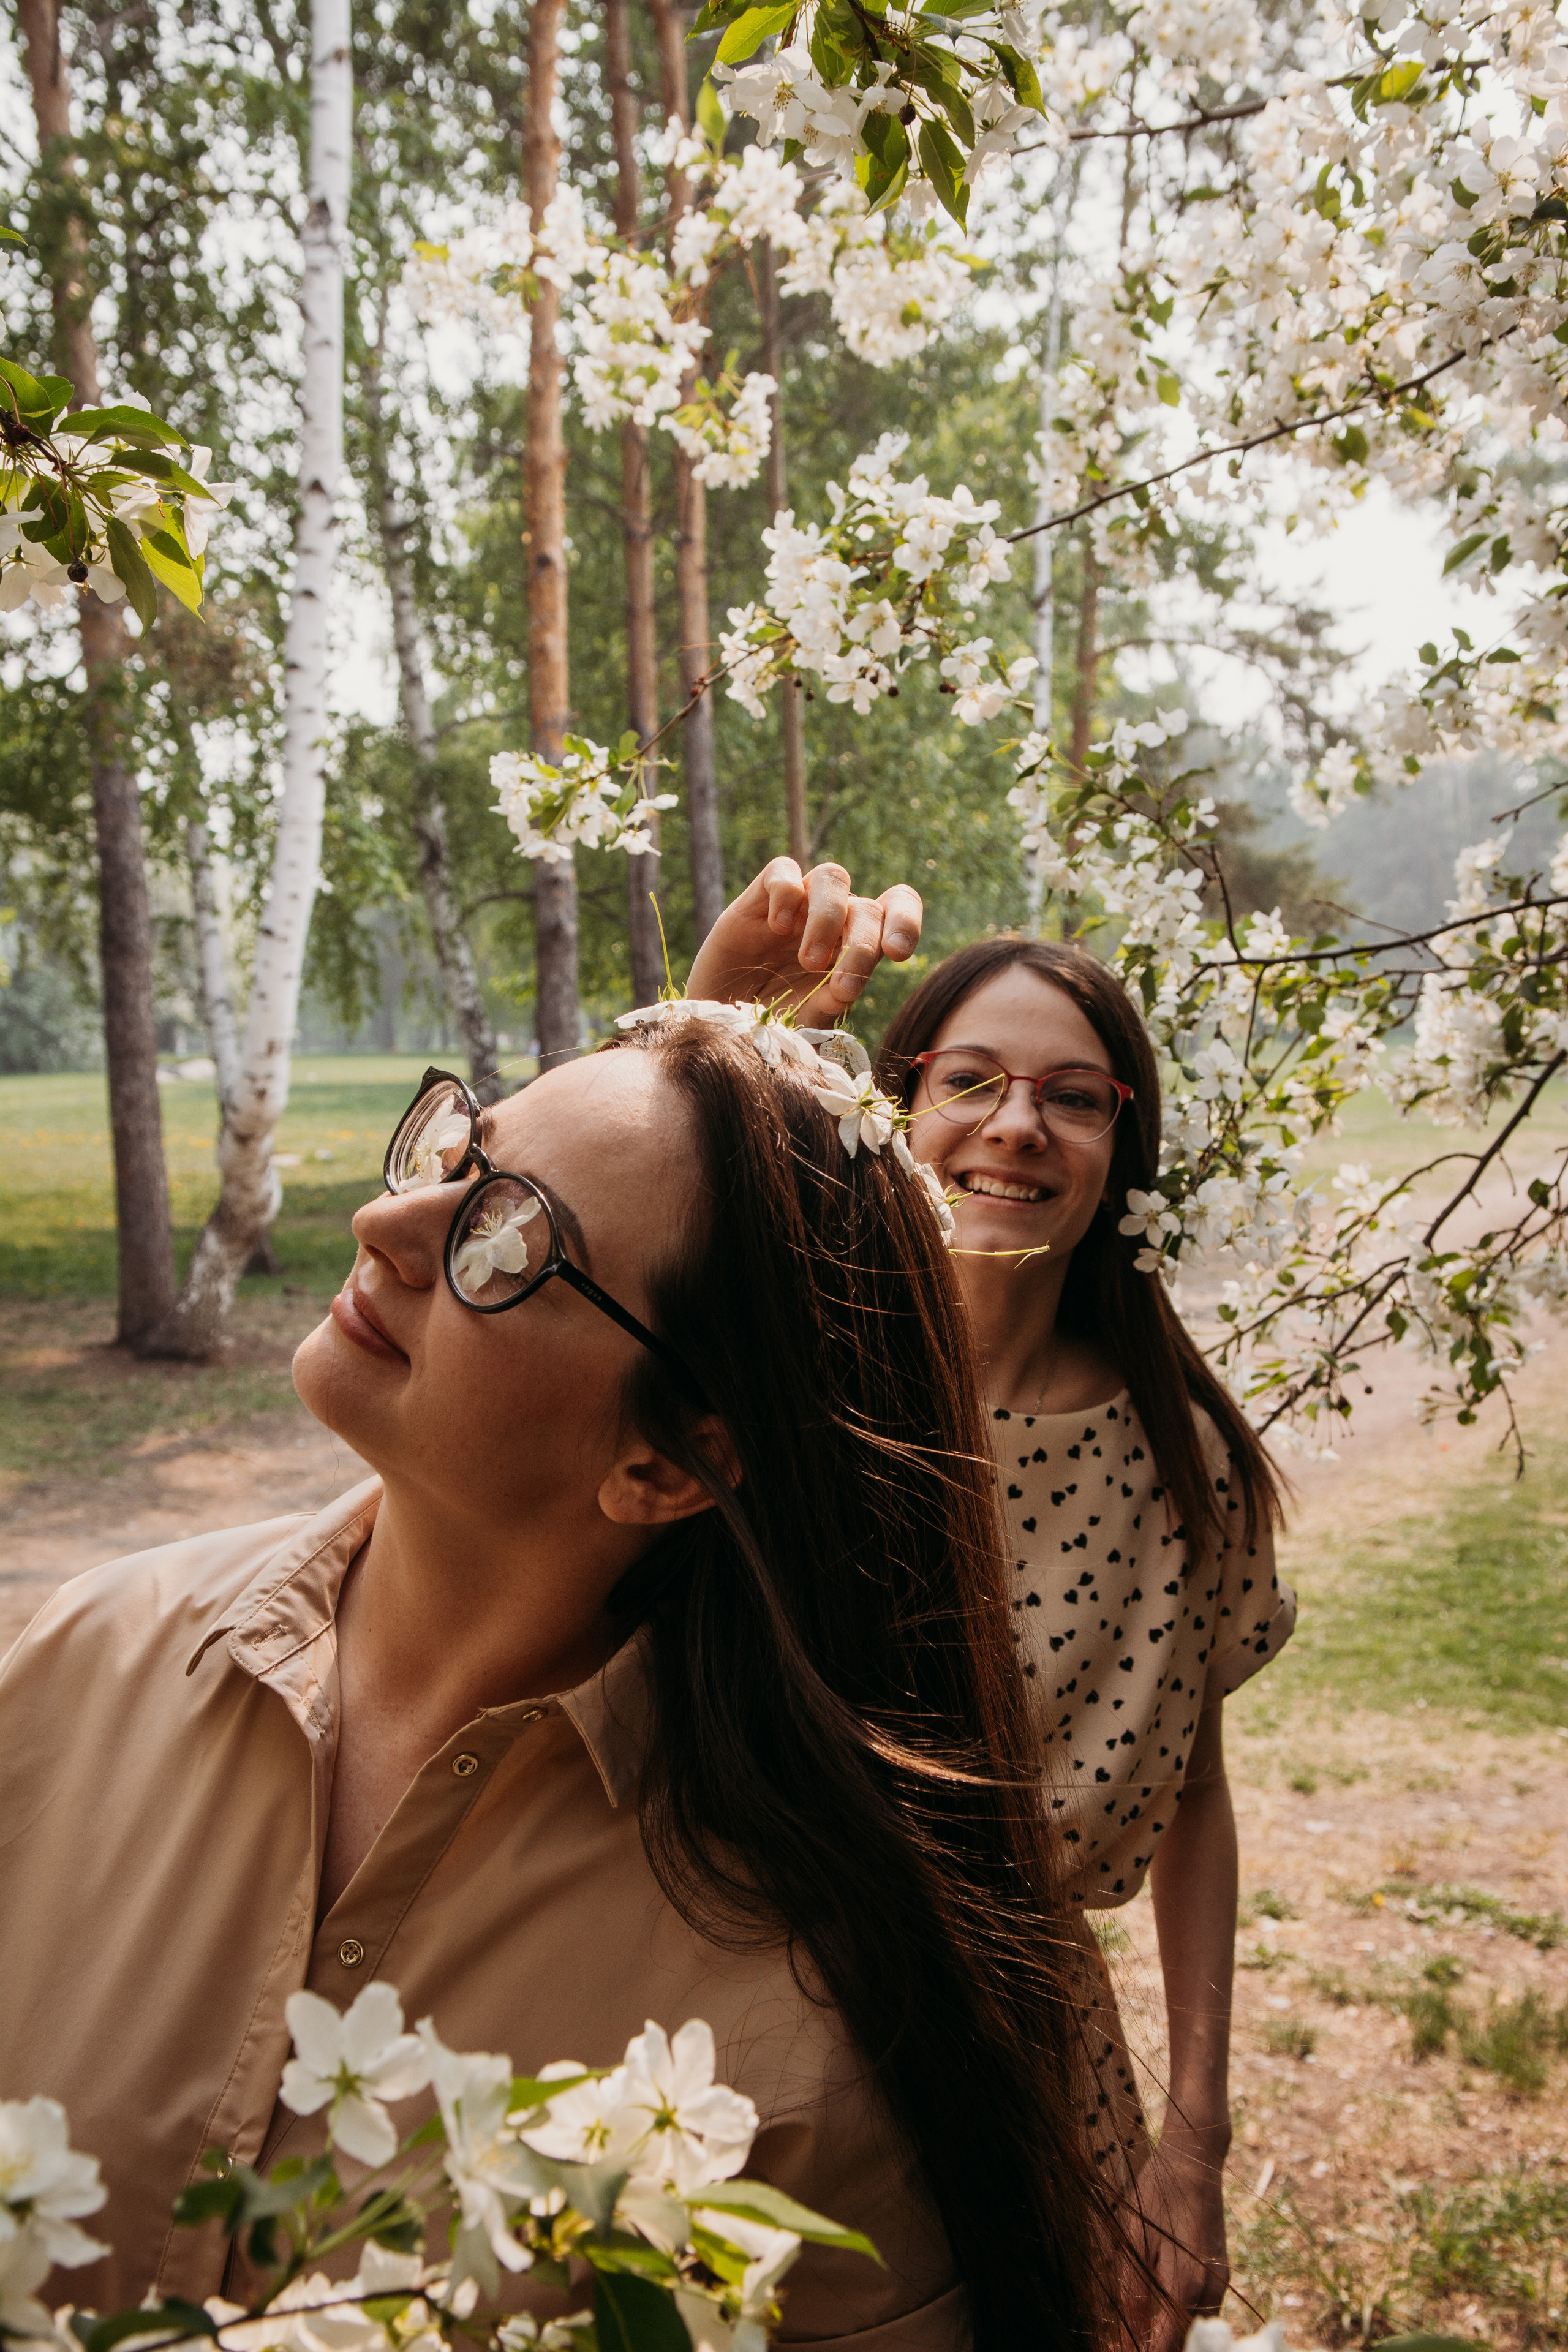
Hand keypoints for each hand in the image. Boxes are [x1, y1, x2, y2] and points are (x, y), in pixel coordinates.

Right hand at [684, 858, 922, 1025]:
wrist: (720, 1023)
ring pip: (831, 877)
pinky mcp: (757, 899)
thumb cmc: (772, 1021)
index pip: (896, 906)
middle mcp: (833, 919)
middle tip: (839, 984)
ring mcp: (797, 906)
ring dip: (828, 918)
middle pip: (865, 904)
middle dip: (860, 943)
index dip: (905, 920)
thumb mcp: (809, 1019)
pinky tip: (777, 927)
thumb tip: (848, 984)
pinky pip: (783, 871)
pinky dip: (786, 893)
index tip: (897, 954)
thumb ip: (831, 1001)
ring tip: (809, 962)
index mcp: (856, 943)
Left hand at [1121, 2136, 1229, 2351]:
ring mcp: (1220, 2283)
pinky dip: (1183, 2321)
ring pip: (1197, 2331)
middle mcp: (1210, 2290)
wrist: (1195, 2160)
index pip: (1165, 2345)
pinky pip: (1205, 2313)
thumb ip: (1134, 2291)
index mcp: (1185, 2284)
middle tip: (1121, 2343)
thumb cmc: (1159, 2193)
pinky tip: (1159, 2313)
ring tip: (1135, 2332)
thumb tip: (1126, 2336)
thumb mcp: (1136, 2238)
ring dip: (1170, 2339)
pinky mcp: (1222, 2275)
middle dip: (1156, 2349)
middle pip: (1185, 2345)